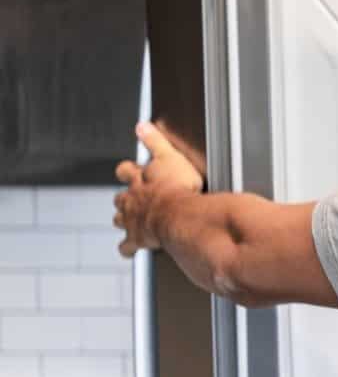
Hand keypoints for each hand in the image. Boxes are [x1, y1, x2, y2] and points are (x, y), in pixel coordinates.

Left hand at [113, 123, 203, 256]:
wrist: (179, 216)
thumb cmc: (178, 188)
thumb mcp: (168, 157)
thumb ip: (154, 141)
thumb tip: (142, 125)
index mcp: (140, 179)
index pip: (126, 171)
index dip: (127, 171)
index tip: (129, 171)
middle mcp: (133, 199)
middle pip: (120, 197)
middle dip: (124, 198)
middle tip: (128, 199)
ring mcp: (133, 219)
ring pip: (120, 219)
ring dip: (123, 220)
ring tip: (127, 223)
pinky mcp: (136, 238)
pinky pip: (127, 246)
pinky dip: (127, 248)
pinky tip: (129, 250)